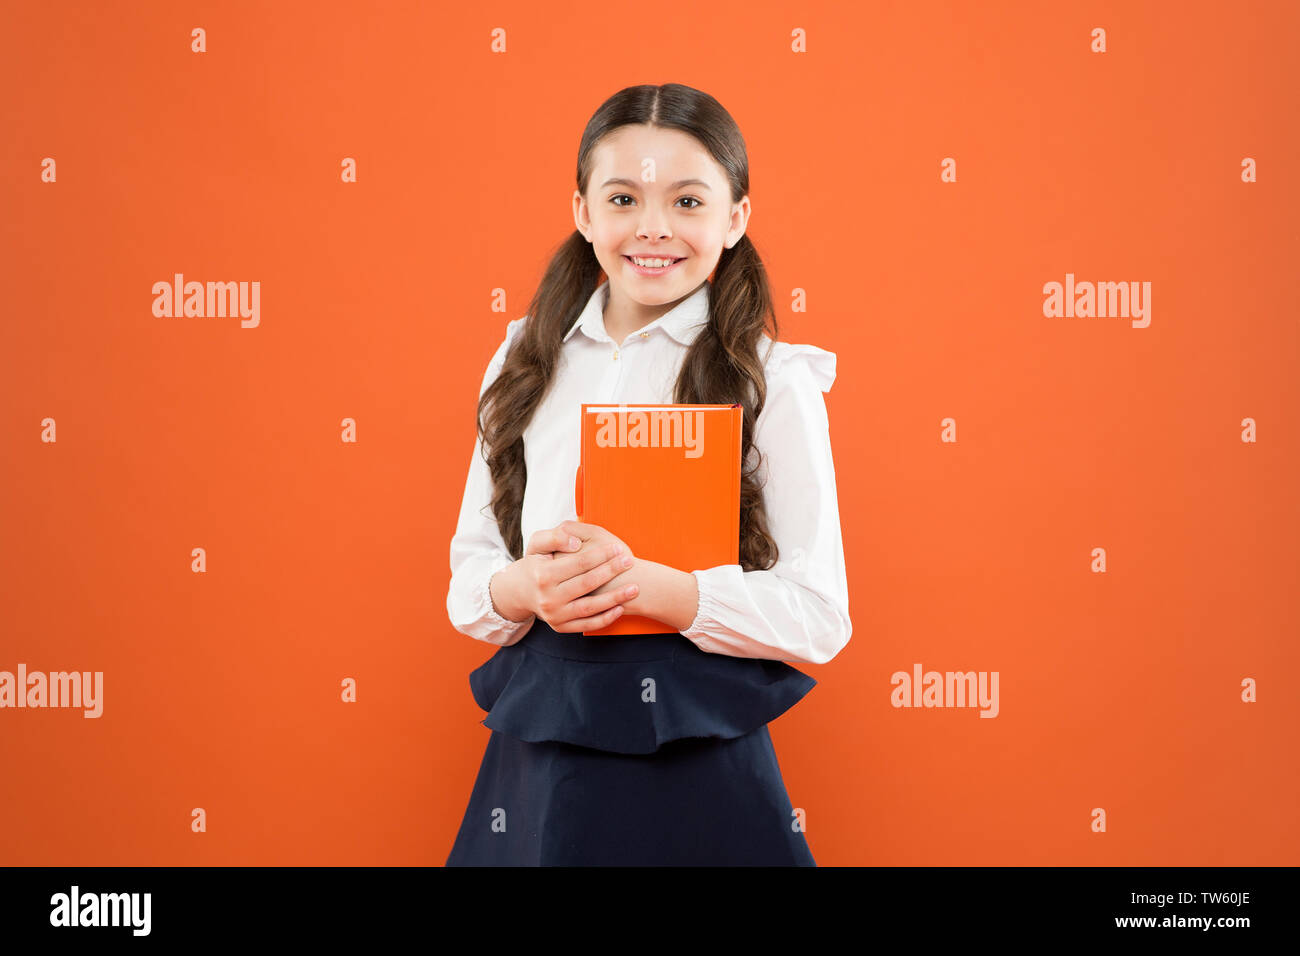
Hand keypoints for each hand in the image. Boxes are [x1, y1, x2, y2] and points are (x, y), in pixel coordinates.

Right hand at [490, 521, 639, 632]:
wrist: (520, 592)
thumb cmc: (536, 564)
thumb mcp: (538, 545)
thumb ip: (556, 537)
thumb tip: (575, 543)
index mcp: (543, 575)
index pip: (578, 563)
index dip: (601, 555)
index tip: (617, 548)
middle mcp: (548, 598)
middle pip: (586, 584)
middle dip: (611, 572)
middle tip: (629, 561)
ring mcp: (554, 615)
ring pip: (589, 607)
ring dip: (614, 598)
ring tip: (633, 588)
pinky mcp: (560, 627)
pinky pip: (587, 625)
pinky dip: (605, 618)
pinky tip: (620, 607)